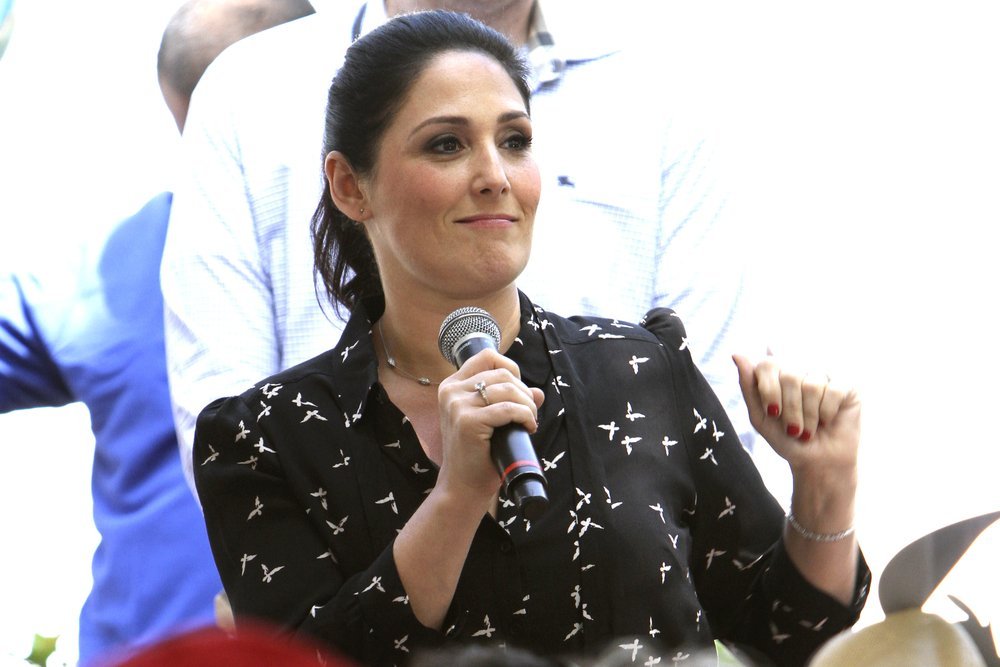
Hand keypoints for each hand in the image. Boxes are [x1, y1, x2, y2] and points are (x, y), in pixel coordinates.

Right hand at [436, 349, 544, 505]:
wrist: (463, 486)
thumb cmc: (478, 454)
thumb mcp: (491, 421)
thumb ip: (511, 401)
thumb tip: (538, 392)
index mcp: (452, 386)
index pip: (487, 356)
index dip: (511, 368)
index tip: (519, 392)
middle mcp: (451, 391)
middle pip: (502, 372)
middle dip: (524, 392)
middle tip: (528, 414)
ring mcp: (457, 406)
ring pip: (508, 388)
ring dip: (527, 405)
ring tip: (529, 422)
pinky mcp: (467, 422)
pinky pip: (508, 409)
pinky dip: (526, 417)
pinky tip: (527, 428)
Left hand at [733, 354, 859, 477]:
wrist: (816, 462)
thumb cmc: (787, 438)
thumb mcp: (760, 416)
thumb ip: (748, 386)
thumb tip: (737, 354)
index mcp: (779, 371)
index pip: (768, 364)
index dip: (768, 390)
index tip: (772, 413)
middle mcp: (802, 367)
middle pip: (789, 375)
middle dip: (789, 409)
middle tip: (793, 429)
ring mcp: (826, 374)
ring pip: (811, 385)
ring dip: (808, 416)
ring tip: (810, 429)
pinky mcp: (848, 385)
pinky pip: (833, 390)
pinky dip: (826, 413)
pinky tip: (828, 421)